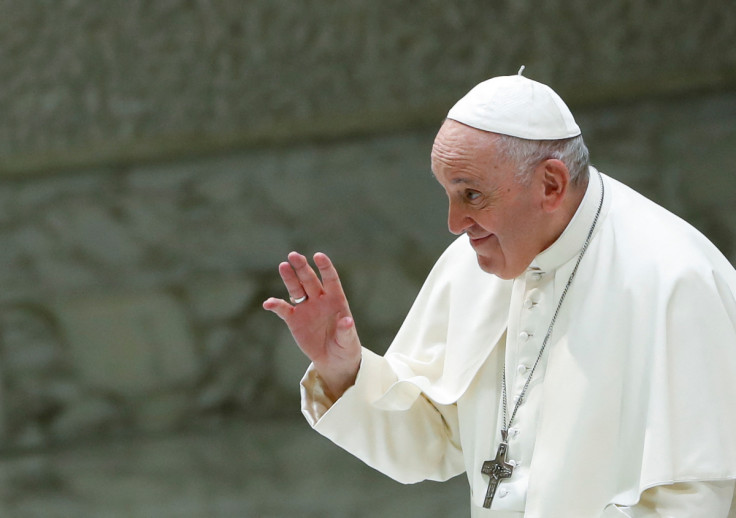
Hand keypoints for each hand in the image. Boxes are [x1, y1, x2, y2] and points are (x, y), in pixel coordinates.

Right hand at [262, 252, 361, 398]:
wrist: (333, 360)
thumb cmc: (345, 347)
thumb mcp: (348, 341)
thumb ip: (346, 330)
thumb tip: (347, 321)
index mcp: (336, 300)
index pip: (330, 279)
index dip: (325, 267)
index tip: (318, 256)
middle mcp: (320, 299)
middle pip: (310, 279)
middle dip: (302, 267)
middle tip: (294, 255)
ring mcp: (306, 308)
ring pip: (296, 289)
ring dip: (289, 278)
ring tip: (283, 266)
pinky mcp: (294, 319)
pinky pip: (283, 310)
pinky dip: (275, 305)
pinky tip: (268, 303)